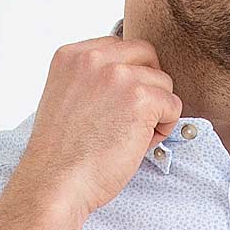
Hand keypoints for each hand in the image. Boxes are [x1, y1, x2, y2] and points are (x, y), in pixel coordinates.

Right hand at [17, 34, 182, 220]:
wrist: (55, 182)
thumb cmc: (61, 155)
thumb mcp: (66, 99)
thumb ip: (92, 81)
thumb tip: (130, 82)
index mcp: (72, 55)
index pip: (119, 48)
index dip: (128, 77)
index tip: (118, 106)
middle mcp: (94, 58)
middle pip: (146, 55)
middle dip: (148, 85)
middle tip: (134, 118)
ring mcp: (117, 76)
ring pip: (163, 82)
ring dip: (156, 110)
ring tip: (133, 136)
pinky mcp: (139, 98)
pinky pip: (173, 105)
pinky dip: (165, 127)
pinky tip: (141, 143)